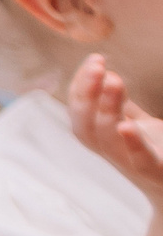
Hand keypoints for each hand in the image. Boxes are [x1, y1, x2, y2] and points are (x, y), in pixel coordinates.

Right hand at [70, 56, 162, 198]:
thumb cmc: (160, 155)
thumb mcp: (139, 127)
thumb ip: (122, 108)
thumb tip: (107, 76)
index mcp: (105, 141)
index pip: (80, 114)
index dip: (80, 88)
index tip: (94, 60)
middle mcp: (113, 154)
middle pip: (85, 127)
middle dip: (86, 95)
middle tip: (97, 66)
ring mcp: (133, 166)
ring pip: (106, 141)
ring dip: (105, 110)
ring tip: (114, 81)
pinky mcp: (157, 175)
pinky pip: (140, 163)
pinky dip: (132, 145)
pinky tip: (127, 126)